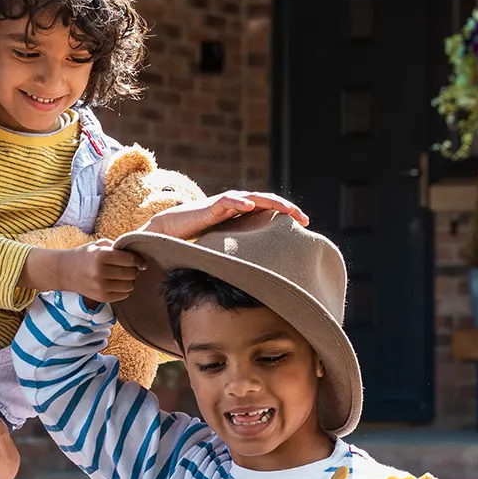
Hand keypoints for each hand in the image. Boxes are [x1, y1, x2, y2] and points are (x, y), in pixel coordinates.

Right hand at [24, 240, 141, 301]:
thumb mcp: (99, 245)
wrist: (65, 271)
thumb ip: (118, 247)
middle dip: (133, 270)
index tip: (141, 262)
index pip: (130, 260)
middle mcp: (100, 272)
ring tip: (122, 276)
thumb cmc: (85, 255)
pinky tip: (118, 284)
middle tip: (129, 268)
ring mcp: (100, 287)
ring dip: (129, 281)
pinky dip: (124, 289)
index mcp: (101, 255)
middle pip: (131, 273)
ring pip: (130, 286)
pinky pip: (123, 295)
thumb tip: (139, 257)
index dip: (139, 260)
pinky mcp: (101, 298)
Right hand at [137, 191, 311, 240]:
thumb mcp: (227, 250)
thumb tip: (262, 281)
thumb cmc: (199, 242)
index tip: (305, 226)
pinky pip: (228, 201)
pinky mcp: (211, 206)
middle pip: (268, 202)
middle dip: (287, 208)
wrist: (171, 232)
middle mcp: (238, 206)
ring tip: (287, 209)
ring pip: (253, 198)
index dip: (288, 216)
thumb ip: (243, 256)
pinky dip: (239, 202)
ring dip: (271, 202)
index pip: (270, 212)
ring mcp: (226, 204)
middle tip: (304, 219)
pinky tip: (251, 206)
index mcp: (244, 216)